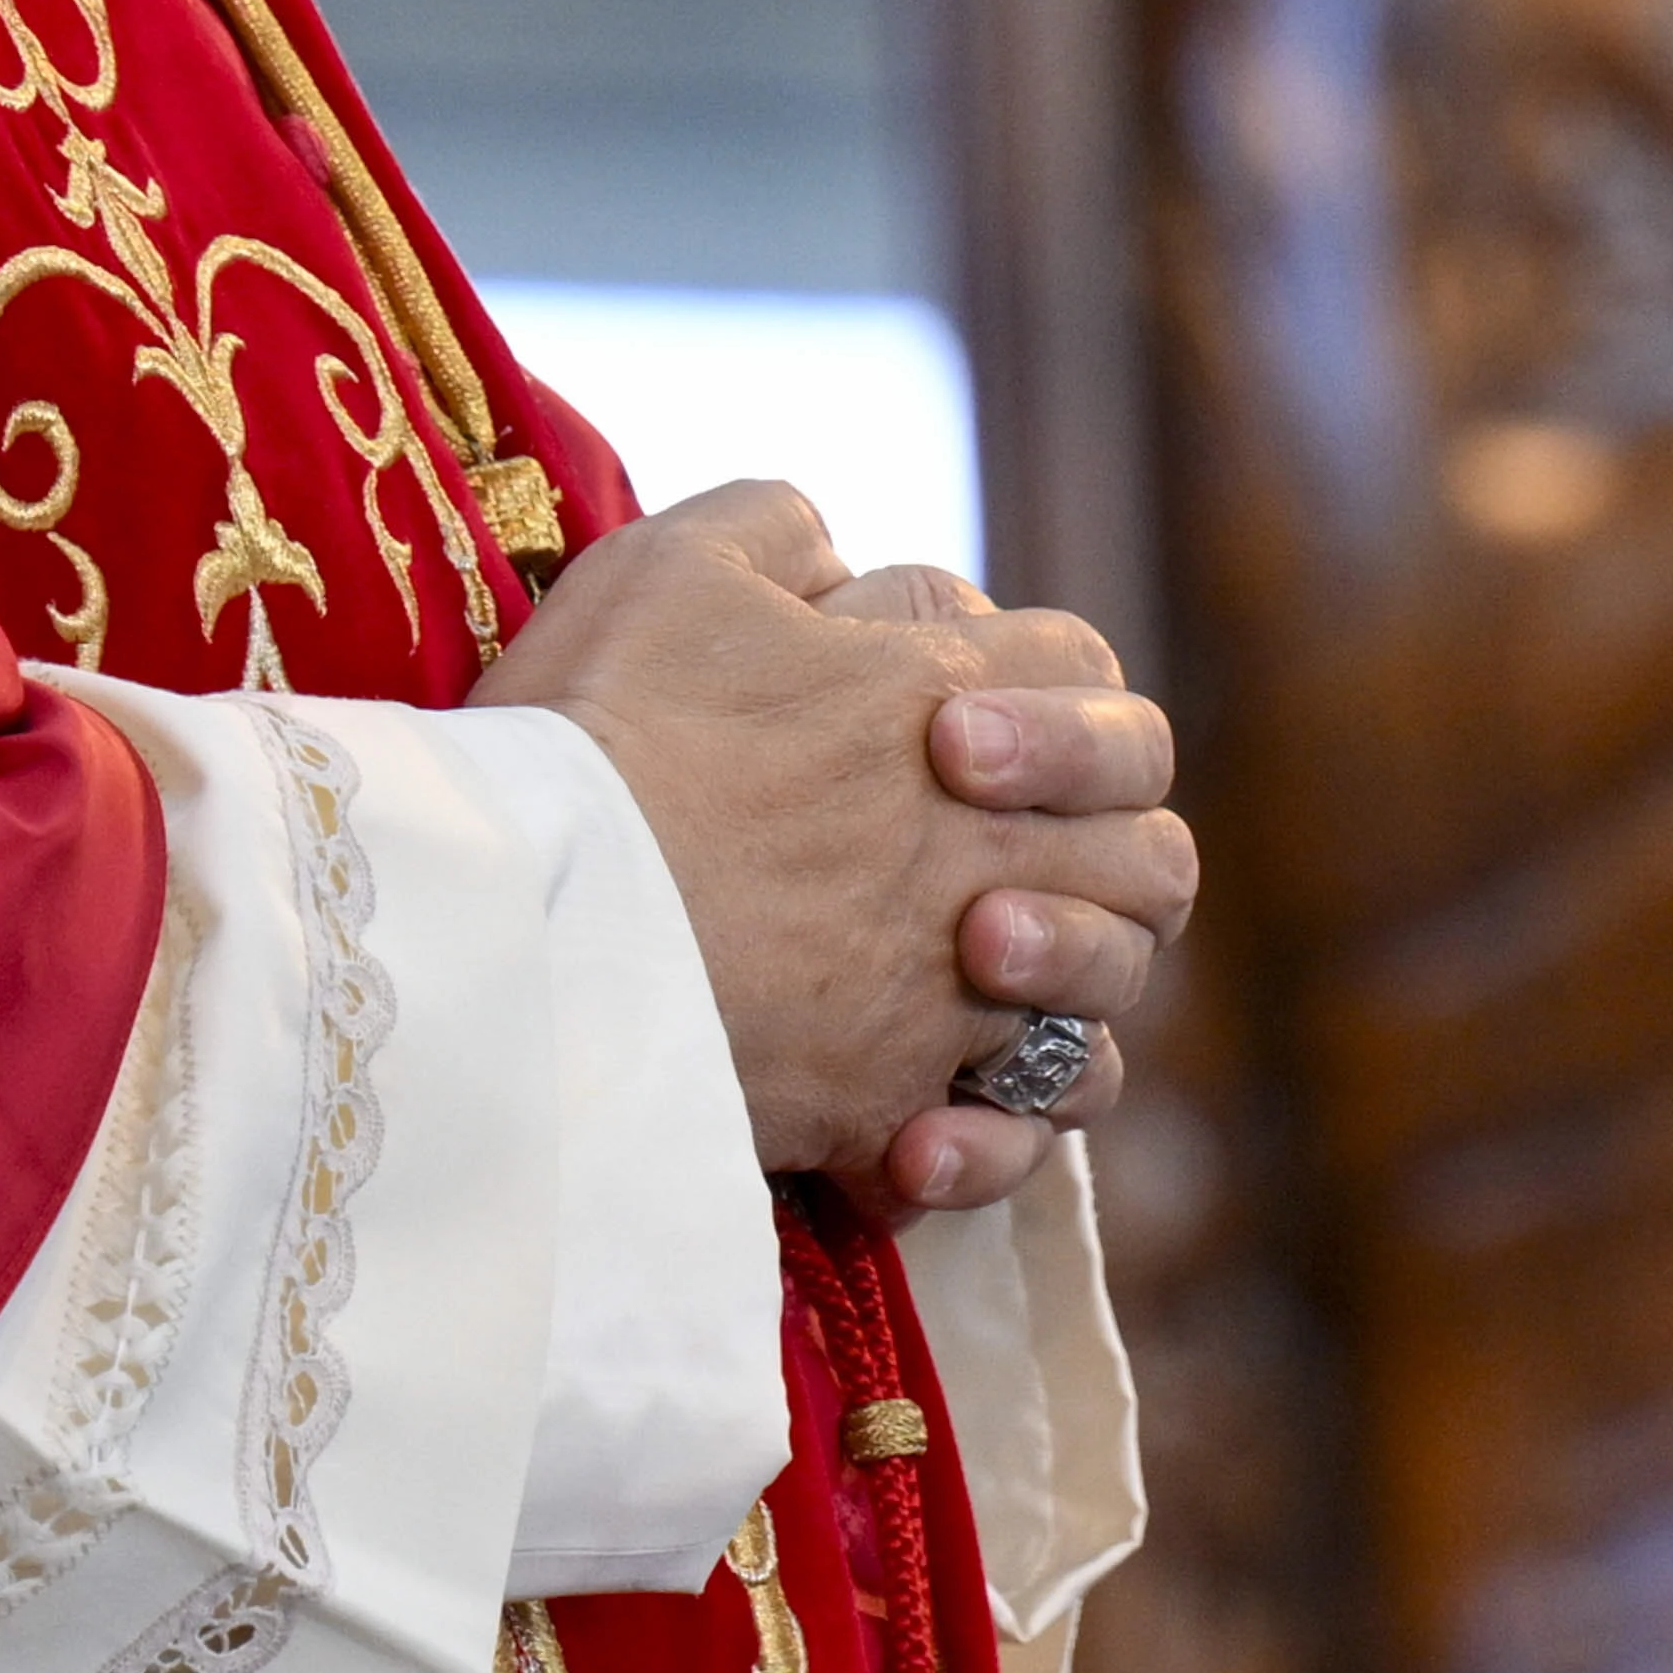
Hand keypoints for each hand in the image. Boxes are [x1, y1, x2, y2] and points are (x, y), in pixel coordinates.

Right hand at [478, 486, 1191, 1223]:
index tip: (943, 723)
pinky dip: (983, 1138)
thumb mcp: (672, 564)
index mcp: (945, 700)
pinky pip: (1009, 1137)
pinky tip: (915, 1129)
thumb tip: (832, 553)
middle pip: (1146, 855)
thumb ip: (778, 533)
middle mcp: (980, 851)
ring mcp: (949, 989)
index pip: (1083, 670)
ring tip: (963, 982)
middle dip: (1099, 854)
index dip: (1041, 686)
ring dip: (1060, 995)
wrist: (527, 924)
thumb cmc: (593, 733)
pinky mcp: (891, 1102)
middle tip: (988, 867)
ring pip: (1104, 1009)